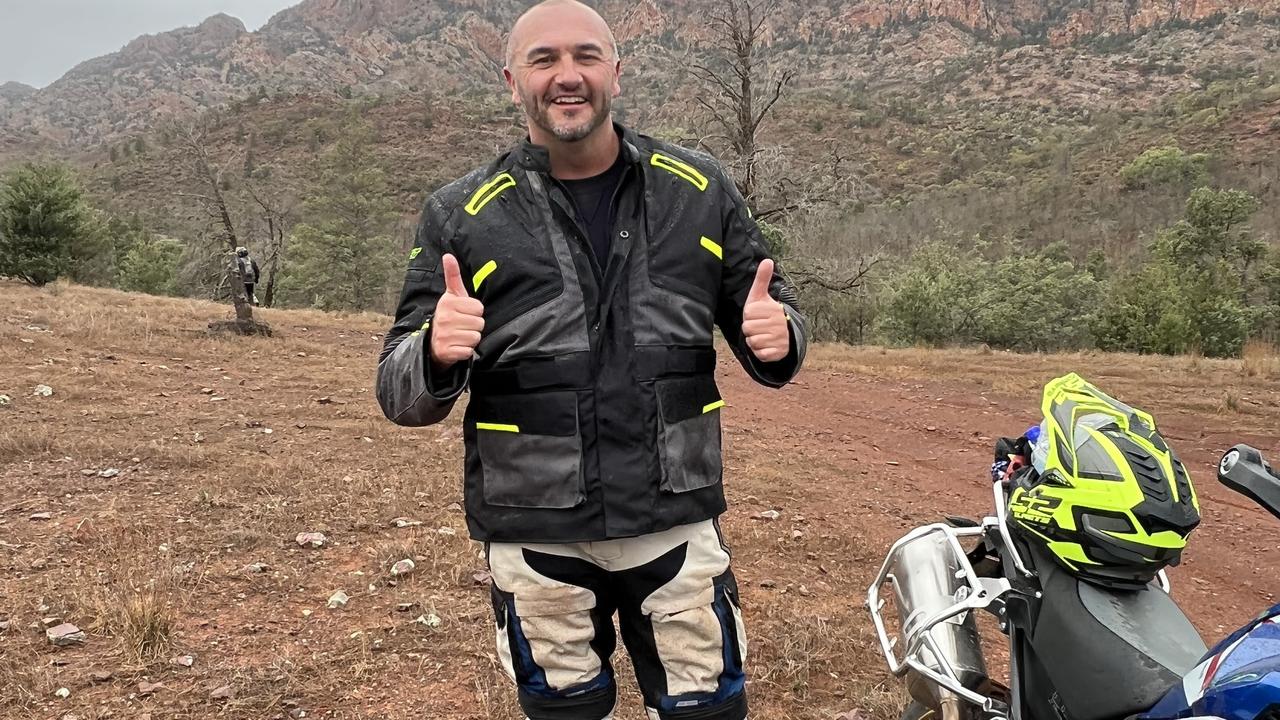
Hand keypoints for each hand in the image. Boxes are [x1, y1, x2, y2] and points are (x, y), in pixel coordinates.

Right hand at [429, 253, 484, 369]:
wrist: (432, 343)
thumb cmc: (448, 316)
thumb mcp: (451, 295)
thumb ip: (452, 276)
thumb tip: (448, 255)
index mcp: (448, 302)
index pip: (479, 308)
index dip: (475, 312)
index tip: (464, 313)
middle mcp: (444, 318)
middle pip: (479, 323)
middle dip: (474, 326)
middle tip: (462, 326)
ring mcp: (444, 335)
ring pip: (476, 337)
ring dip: (470, 339)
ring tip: (460, 336)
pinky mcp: (447, 351)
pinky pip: (469, 351)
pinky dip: (466, 351)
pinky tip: (457, 346)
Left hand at [742, 259, 789, 362]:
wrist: (785, 334)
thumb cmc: (767, 313)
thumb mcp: (761, 296)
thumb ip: (762, 279)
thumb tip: (767, 260)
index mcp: (772, 309)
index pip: (748, 315)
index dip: (749, 316)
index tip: (757, 315)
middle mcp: (778, 323)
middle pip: (748, 329)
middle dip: (751, 329)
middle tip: (760, 326)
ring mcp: (780, 339)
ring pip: (753, 342)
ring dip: (754, 341)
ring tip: (763, 335)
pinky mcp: (778, 352)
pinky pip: (760, 354)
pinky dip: (760, 352)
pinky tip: (766, 346)